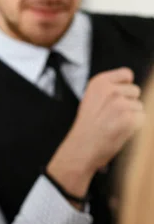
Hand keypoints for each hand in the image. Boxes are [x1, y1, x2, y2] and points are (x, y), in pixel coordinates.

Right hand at [47, 68, 143, 198]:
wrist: (81, 148)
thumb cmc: (86, 128)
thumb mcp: (91, 100)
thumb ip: (108, 91)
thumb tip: (131, 90)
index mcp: (99, 83)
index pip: (126, 74)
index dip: (125, 86)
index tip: (119, 98)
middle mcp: (111, 90)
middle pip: (135, 91)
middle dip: (128, 103)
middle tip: (112, 116)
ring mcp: (121, 104)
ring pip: (139, 106)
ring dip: (131, 116)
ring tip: (114, 125)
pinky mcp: (129, 119)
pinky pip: (142, 118)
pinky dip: (134, 127)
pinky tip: (120, 131)